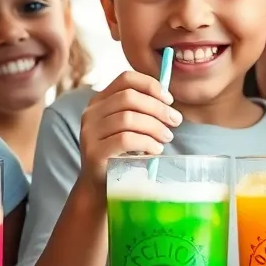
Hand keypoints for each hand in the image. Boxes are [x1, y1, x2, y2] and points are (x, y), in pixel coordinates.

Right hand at [78, 71, 181, 187]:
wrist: (100, 186)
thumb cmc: (121, 154)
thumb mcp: (129, 127)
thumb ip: (141, 111)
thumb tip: (169, 101)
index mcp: (100, 101)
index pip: (126, 78)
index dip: (150, 85)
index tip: (169, 99)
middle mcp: (91, 113)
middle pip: (129, 97)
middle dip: (158, 108)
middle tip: (176, 121)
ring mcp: (90, 132)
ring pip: (128, 118)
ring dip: (155, 126)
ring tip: (167, 137)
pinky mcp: (94, 152)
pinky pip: (125, 139)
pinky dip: (146, 143)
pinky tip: (156, 150)